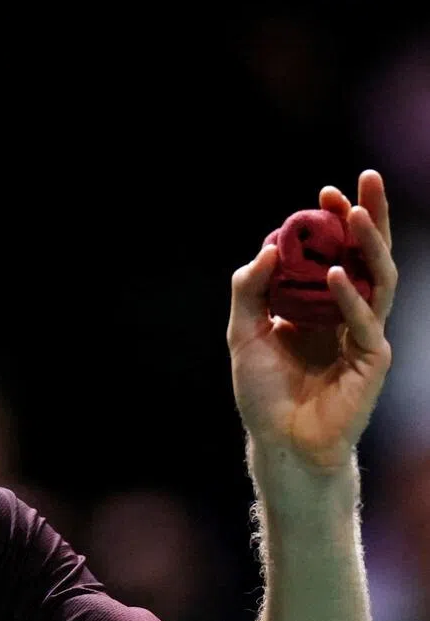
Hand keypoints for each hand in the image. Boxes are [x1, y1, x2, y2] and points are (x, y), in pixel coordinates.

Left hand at [227, 170, 396, 470]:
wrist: (278, 440)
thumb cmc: (263, 392)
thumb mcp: (243, 332)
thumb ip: (251, 289)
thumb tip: (272, 244)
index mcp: (320, 304)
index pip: (335, 252)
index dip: (336, 222)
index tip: (327, 192)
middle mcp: (347, 314)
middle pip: (366, 256)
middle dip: (369, 217)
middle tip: (366, 180)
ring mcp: (363, 335)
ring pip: (376, 281)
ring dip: (368, 246)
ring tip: (356, 215)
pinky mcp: (370, 360)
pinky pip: (364, 322)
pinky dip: (348, 297)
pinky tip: (332, 274)